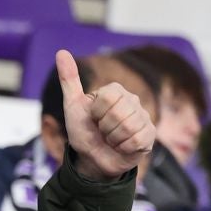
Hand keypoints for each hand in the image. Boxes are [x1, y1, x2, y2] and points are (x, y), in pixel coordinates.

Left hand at [57, 50, 156, 180]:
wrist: (92, 158)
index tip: (93, 117)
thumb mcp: (72, 106)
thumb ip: (69, 79)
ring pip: (128, 127)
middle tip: (102, 131)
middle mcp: (133, 100)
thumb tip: (61, 52)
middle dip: (104, 127)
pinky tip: (121, 147)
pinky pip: (137, 140)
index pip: (108, 96)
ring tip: (111, 139)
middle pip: (119, 112)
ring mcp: (143, 117)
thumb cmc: (84, 131)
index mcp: (116, 91)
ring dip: (113, 139)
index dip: (96, 112)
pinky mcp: (149, 135)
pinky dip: (123, 148)